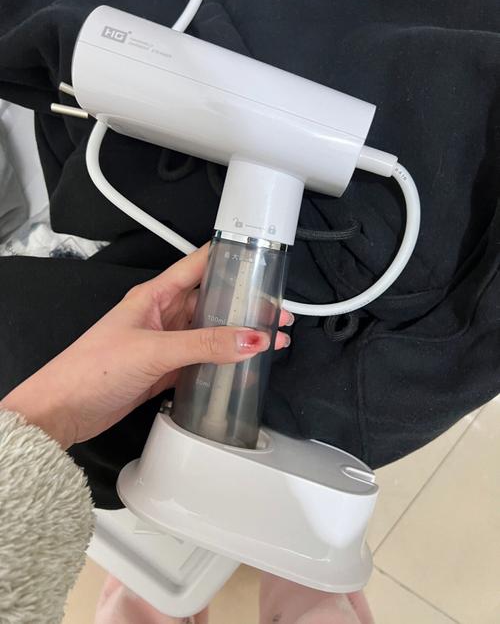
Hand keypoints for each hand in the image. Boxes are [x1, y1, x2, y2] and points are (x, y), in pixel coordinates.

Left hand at [1, 245, 292, 447]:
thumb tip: (250, 339)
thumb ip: (204, 344)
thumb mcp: (154, 349)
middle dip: (244, 304)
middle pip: (211, 301)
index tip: (258, 254)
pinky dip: (223, 361)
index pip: (198, 266)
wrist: (63, 412)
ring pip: (210, 332)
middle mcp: (162, 315)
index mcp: (154, 295)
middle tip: (277, 310)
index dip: (228, 257)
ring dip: (238, 335)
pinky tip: (243, 364)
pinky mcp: (165, 370)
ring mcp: (164, 343)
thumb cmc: (92, 368)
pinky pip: (202, 360)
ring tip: (272, 338)